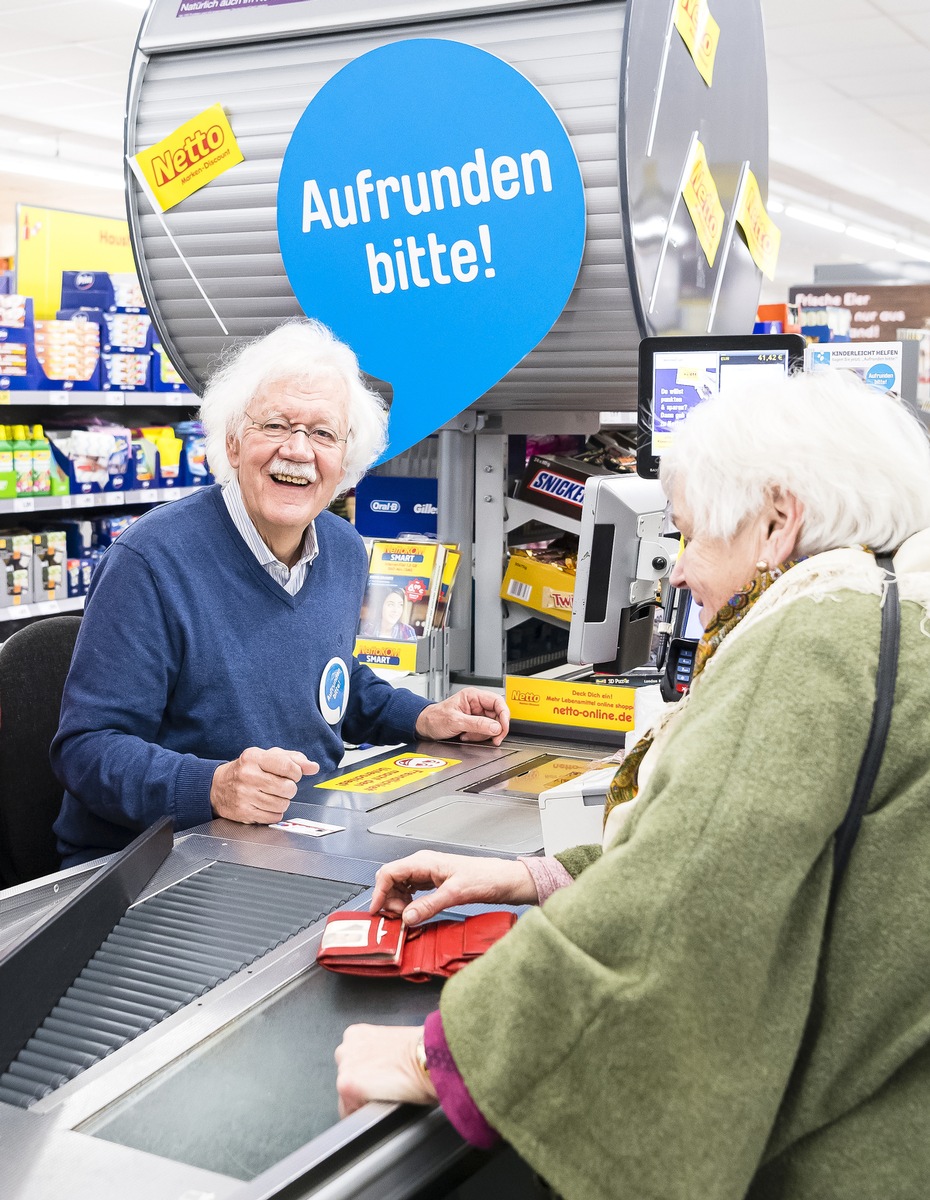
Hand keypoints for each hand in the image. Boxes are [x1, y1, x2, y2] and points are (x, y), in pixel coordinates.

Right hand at [210, 747, 318, 823]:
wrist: (217, 786)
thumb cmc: (247, 769)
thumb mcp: (267, 756)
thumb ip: (293, 759)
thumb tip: (313, 767)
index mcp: (255, 758)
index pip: (288, 766)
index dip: (297, 772)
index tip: (293, 774)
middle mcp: (248, 776)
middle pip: (287, 788)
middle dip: (290, 788)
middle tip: (282, 785)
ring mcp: (245, 795)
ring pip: (282, 804)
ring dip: (282, 801)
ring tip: (272, 795)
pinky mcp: (244, 812)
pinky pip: (273, 817)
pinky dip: (274, 812)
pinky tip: (266, 804)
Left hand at [336, 1024, 435, 1117]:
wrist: (428, 1056)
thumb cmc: (420, 1052)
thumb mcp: (392, 1044)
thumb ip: (377, 1053)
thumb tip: (379, 1069)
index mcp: (356, 1034)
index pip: (351, 1065)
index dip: (367, 1077)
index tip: (379, 1080)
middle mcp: (345, 1047)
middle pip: (347, 1080)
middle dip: (362, 1088)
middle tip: (384, 1088)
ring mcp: (344, 1066)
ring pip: (346, 1097)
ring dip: (362, 1101)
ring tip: (384, 1096)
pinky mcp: (347, 1084)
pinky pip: (349, 1112)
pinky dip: (363, 1113)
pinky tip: (381, 1104)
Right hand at [371, 849, 537, 924]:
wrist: (502, 879)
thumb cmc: (484, 877)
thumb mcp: (454, 894)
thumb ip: (428, 906)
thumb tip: (407, 917)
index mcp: (423, 862)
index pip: (389, 873)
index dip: (379, 892)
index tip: (377, 910)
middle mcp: (422, 865)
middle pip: (391, 880)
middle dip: (388, 899)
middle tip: (397, 918)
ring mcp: (427, 873)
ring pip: (400, 886)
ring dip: (398, 902)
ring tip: (407, 917)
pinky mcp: (433, 882)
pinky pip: (411, 891)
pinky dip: (408, 902)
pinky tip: (414, 912)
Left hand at [415, 688, 509, 744]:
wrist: (424, 726)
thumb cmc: (434, 718)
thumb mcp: (456, 721)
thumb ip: (477, 724)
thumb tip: (495, 727)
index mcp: (473, 696)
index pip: (497, 702)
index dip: (504, 715)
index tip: (503, 728)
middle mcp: (477, 704)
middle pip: (497, 716)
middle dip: (492, 729)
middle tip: (492, 738)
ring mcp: (476, 714)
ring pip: (491, 726)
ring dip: (482, 734)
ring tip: (467, 735)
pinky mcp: (474, 723)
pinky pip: (484, 731)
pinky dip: (477, 737)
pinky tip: (466, 736)